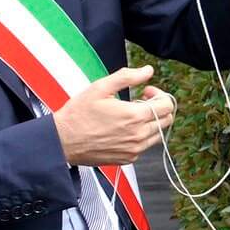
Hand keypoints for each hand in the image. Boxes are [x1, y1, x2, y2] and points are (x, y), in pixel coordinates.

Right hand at [53, 66, 176, 165]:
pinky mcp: (128, 158)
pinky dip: (141, 136)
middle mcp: (138, 135)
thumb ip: (128, 77)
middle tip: (141, 101)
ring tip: (131, 115)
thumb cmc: (78, 114)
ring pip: (158, 134)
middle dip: (158, 107)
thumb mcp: (100, 88)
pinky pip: (145, 146)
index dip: (159, 94)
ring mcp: (134, 149)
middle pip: (167, 119)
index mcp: (135, 116)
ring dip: (151, 122)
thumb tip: (148, 71)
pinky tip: (124, 129)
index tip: (146, 91)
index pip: (167, 104)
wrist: (62, 141)